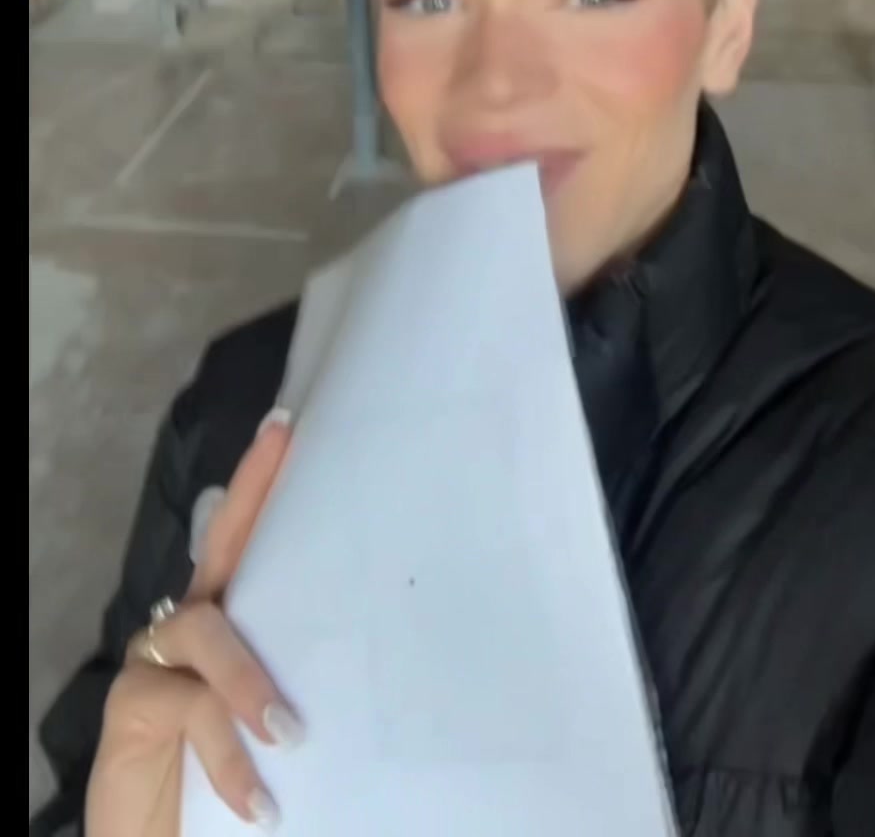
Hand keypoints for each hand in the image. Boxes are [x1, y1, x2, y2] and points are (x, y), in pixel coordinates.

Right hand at [85, 414, 301, 834]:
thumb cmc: (232, 797)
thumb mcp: (280, 737)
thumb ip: (307, 691)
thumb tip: (391, 667)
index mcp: (235, 627)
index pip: (249, 545)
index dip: (261, 485)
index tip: (287, 428)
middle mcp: (193, 630)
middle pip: (221, 550)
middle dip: (249, 495)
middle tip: (283, 442)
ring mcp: (157, 662)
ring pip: (209, 632)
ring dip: (250, 682)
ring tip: (289, 734)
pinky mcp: (130, 706)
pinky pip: (186, 708)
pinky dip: (225, 753)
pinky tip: (257, 799)